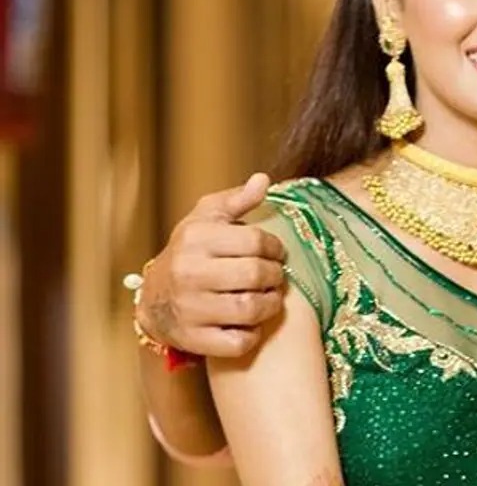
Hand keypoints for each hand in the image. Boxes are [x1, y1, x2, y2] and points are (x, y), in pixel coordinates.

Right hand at [136, 173, 287, 358]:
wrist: (152, 298)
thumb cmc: (189, 253)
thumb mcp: (206, 219)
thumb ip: (236, 200)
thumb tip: (263, 180)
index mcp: (196, 239)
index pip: (257, 240)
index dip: (277, 248)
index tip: (277, 253)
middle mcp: (189, 273)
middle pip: (257, 274)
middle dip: (276, 276)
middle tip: (275, 276)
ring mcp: (189, 308)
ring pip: (251, 309)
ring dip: (271, 304)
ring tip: (269, 297)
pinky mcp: (192, 339)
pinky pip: (238, 342)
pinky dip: (252, 334)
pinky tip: (250, 322)